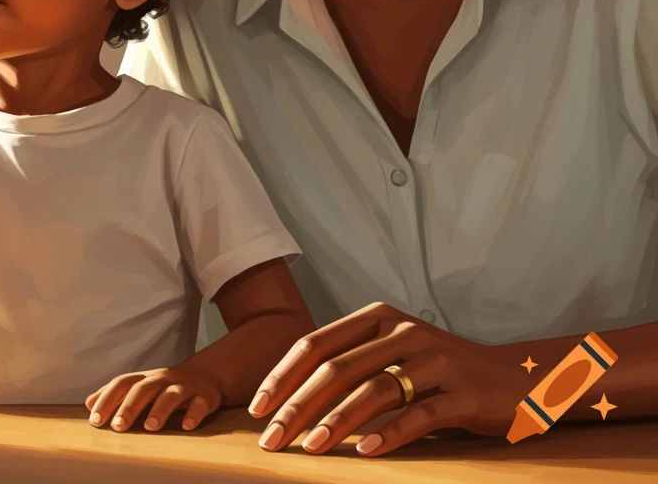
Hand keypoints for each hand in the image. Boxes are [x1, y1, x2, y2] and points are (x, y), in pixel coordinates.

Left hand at [85, 365, 223, 432]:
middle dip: (129, 406)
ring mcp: (183, 386)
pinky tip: (187, 426)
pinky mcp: (203, 396)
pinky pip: (199, 404)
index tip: (94, 420)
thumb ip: (116, 395)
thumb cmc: (165, 387)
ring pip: (171, 394)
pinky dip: (193, 414)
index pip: (122, 383)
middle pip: (143, 388)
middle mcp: (162, 379)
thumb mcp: (140, 387)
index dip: (107, 399)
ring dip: (160, 409)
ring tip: (151, 427)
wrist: (205, 376)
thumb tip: (88, 403)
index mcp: (144, 378)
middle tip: (118, 426)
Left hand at [250, 302, 541, 456]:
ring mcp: (434, 359)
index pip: (315, 344)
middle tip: (271, 439)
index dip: (282, 376)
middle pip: (336, 368)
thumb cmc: (438, 370)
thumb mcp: (391, 354)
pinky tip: (363, 452)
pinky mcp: (462, 392)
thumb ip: (351, 363)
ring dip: (335, 422)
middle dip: (297, 405)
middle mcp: (402, 332)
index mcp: (378, 318)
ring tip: (309, 448)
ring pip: (372, 390)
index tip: (257, 408)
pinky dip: (387, 434)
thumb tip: (291, 396)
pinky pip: (418, 414)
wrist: (513, 378)